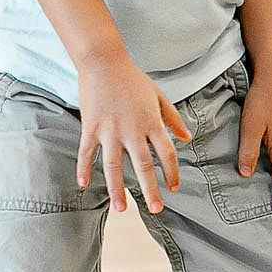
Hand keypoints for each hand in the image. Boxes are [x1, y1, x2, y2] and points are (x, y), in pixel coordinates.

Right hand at [74, 52, 191, 212]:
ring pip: (114, 166)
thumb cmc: (133, 79)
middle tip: (156, 210)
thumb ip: (172, 118)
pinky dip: (84, 168)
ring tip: (122, 209)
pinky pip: (87, 152)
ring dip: (117, 189)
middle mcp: (132, 130)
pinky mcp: (91, 127)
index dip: (171, 173)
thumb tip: (187, 137)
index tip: (173, 188)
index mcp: (151, 123)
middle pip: (143, 166)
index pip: (166, 154)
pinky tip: (83, 184)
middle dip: (150, 190)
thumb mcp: (158, 96)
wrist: (104, 62)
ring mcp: (110, 131)